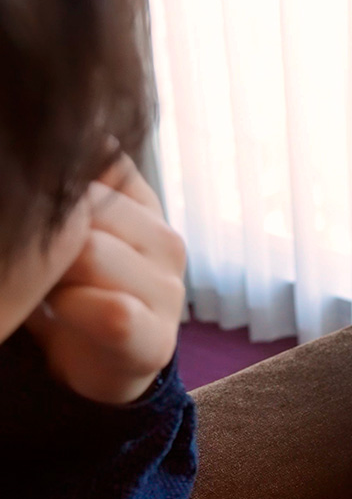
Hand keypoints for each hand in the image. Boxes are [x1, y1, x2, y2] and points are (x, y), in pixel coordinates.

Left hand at [24, 154, 185, 404]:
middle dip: (47, 229)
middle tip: (36, 259)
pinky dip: (72, 311)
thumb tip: (80, 131)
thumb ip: (72, 180)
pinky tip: (61, 316)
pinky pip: (109, 310)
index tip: (35, 200)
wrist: (96, 367)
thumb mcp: (71, 225)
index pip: (102, 161)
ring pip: (91, 252)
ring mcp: (169, 289)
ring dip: (52, 273)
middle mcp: (167, 240)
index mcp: (143, 205)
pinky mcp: (159, 338)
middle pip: (86, 204)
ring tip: (45, 288)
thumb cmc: (72, 286)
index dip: (58, 183)